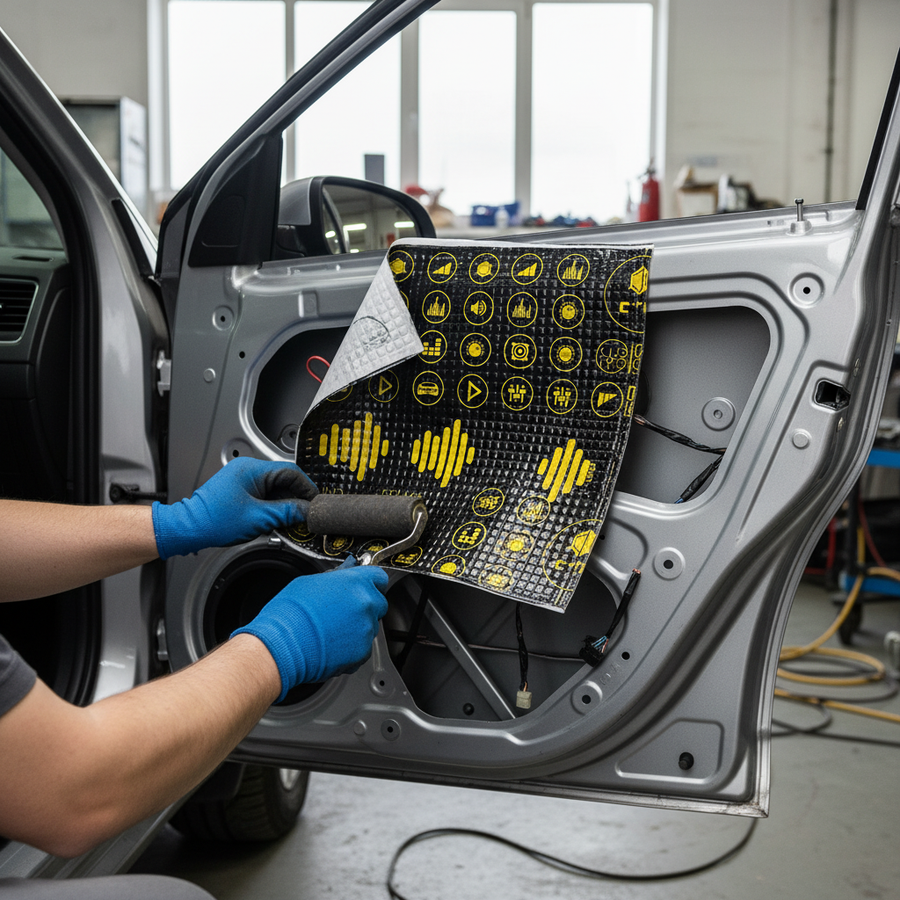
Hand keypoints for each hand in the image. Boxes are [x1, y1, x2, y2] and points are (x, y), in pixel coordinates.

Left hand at [152, 458, 317, 558]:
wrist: (189, 528)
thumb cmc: (214, 521)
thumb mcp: (259, 519)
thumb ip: (287, 513)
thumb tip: (308, 511)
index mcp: (252, 469)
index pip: (291, 471)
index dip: (306, 488)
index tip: (314, 503)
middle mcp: (247, 469)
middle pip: (283, 479)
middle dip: (295, 497)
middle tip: (304, 515)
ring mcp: (242, 477)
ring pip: (274, 487)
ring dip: (283, 503)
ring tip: (288, 520)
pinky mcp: (238, 488)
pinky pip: (263, 492)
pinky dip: (271, 505)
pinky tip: (274, 519)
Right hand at [231, 565, 388, 699]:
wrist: (282, 646)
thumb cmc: (289, 614)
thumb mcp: (309, 582)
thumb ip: (335, 578)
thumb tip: (343, 575)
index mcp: (355, 582)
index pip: (379, 577)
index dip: (369, 582)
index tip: (363, 586)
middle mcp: (365, 604)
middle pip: (377, 602)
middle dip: (363, 606)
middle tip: (342, 611)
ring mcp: (366, 629)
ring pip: (370, 626)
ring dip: (357, 627)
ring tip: (332, 629)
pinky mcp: (362, 652)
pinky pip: (363, 647)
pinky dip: (352, 647)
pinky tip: (332, 644)